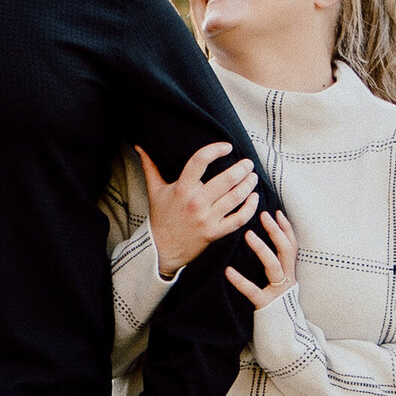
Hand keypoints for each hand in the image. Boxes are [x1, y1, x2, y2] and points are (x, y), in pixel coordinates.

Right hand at [136, 140, 259, 277]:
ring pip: (235, 198)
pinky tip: (254, 198)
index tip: (227, 146)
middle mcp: (196, 202)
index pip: (199, 161)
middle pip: (225, 180)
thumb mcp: (154, 191)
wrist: (161, 249)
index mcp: (182, 189)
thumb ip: (150, 167)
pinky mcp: (215, 233)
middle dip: (241, 169)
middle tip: (248, 163)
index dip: (215, 150)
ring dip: (248, 185)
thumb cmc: (161, 217)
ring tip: (252, 176)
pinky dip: (250, 208)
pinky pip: (238, 219)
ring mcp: (207, 219)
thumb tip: (140, 147)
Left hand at [226, 211, 299, 311]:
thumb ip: (271, 266)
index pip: (291, 245)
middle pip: (286, 250)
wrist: (280, 335)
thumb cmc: (273, 306)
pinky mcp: (266, 305)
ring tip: (249, 234)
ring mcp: (277, 292)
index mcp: (289, 273)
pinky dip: (240, 280)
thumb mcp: (275, 284)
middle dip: (276, 231)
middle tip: (263, 215)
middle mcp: (287, 280)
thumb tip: (259, 243)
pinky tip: (228, 271)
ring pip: (274, 266)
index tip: (276, 212)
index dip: (286, 228)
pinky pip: (253, 291)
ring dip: (263, 248)